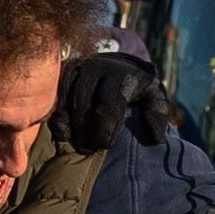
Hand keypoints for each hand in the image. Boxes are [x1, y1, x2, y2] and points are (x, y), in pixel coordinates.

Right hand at [51, 50, 172, 154]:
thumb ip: (158, 114)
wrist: (118, 63)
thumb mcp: (154, 96)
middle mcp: (96, 68)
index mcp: (121, 75)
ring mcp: (77, 70)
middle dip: (86, 134)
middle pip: (84, 108)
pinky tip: (67, 134)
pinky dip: (60, 121)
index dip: (104, 132)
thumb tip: (156, 137)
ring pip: (68, 106)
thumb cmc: (138, 87)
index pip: (108, 107)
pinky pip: (56, 102)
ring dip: (73, 130)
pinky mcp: (63, 75)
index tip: (107, 145)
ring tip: (82, 145)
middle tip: (91, 150)